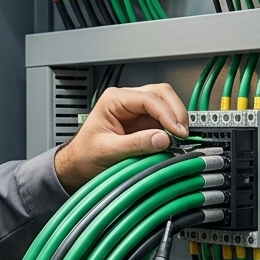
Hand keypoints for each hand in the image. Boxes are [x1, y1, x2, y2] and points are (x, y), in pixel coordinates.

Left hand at [54, 83, 187, 191]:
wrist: (77, 165)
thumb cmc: (84, 154)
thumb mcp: (109, 150)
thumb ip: (136, 144)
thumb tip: (163, 139)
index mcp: (114, 100)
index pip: (148, 98)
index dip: (167, 113)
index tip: (177, 131)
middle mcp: (127, 101)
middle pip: (162, 94)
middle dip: (176, 112)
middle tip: (183, 133)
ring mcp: (137, 111)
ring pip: (166, 105)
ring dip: (175, 121)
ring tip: (179, 139)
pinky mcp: (143, 124)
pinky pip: (164, 121)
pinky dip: (172, 130)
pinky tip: (173, 141)